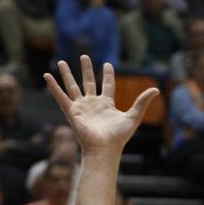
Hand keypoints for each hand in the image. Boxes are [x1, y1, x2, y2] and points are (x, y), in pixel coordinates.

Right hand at [44, 56, 158, 152]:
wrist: (104, 148)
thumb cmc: (119, 136)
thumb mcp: (134, 116)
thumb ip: (142, 101)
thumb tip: (156, 89)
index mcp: (107, 104)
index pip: (107, 85)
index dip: (107, 75)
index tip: (107, 64)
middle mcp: (93, 104)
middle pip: (88, 82)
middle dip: (86, 69)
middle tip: (84, 56)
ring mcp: (81, 107)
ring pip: (72, 86)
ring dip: (67, 74)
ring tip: (62, 61)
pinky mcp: (71, 112)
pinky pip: (60, 96)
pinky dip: (53, 86)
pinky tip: (47, 75)